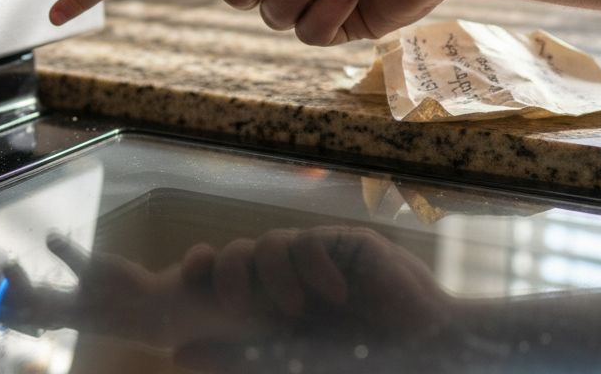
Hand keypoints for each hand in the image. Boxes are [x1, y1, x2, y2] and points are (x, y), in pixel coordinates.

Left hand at [174, 226, 459, 372]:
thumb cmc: (358, 363)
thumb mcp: (286, 365)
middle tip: (232, 302)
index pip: (223, 271)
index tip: (187, 278)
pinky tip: (335, 294)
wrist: (425, 354)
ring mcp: (320, 260)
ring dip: (274, 275)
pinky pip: (311, 239)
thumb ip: (237, 360)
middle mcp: (292, 277)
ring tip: (295, 311)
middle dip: (227, 269)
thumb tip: (176, 354)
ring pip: (271, 243)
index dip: (202, 267)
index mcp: (272, 304)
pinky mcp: (349, 246)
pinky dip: (314, 265)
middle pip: (240, 252)